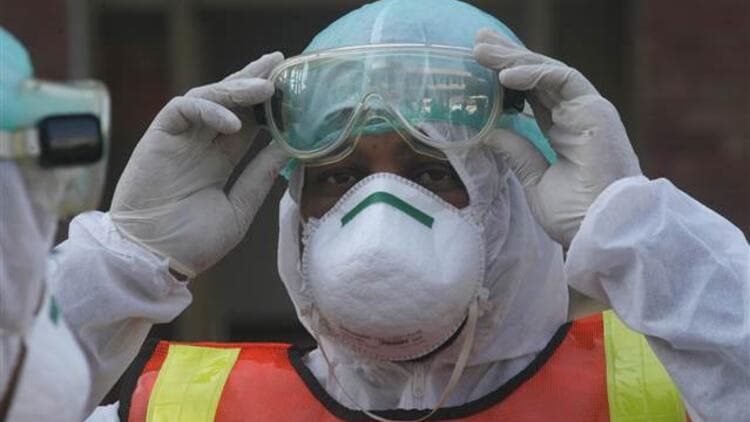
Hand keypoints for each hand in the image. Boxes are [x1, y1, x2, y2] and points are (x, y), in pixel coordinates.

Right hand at [111, 52, 288, 277]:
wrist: (152, 260)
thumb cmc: (191, 243)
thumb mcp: (239, 208)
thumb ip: (259, 175)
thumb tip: (289, 145)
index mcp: (219, 160)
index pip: (249, 123)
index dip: (270, 106)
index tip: (296, 92)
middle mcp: (200, 144)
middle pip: (230, 101)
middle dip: (254, 79)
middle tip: (282, 62)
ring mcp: (179, 139)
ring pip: (209, 97)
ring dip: (237, 88)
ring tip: (267, 86)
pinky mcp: (158, 136)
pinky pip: (184, 108)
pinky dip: (210, 110)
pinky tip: (235, 122)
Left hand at [474, 29, 641, 247]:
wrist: (601, 232)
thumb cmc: (576, 216)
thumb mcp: (535, 181)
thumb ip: (518, 154)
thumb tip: (492, 134)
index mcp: (562, 131)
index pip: (530, 94)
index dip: (505, 77)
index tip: (478, 66)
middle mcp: (575, 115)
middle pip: (537, 77)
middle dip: (507, 57)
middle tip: (478, 42)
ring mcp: (587, 111)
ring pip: (547, 72)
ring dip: (514, 58)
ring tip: (484, 50)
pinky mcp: (596, 110)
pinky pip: (563, 80)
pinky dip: (535, 72)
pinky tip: (507, 73)